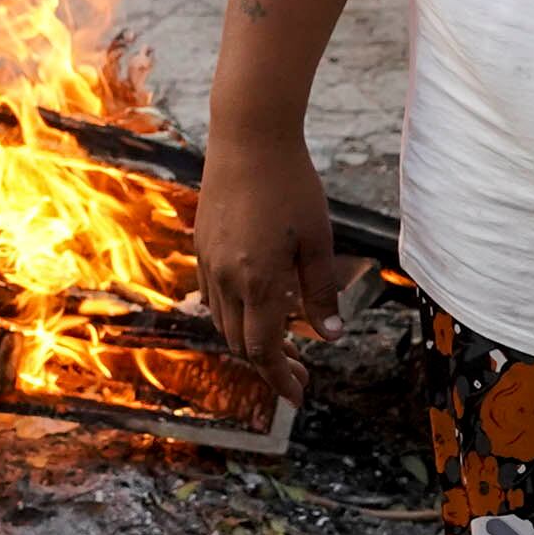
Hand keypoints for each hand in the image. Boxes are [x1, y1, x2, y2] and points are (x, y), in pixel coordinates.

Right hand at [191, 123, 353, 383]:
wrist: (248, 136)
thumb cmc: (292, 184)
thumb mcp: (318, 241)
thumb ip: (321, 293)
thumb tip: (331, 337)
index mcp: (258, 281)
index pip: (264, 351)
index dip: (280, 380)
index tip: (298, 398)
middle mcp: (226, 278)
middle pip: (240, 343)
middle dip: (269, 365)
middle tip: (301, 373)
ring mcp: (209, 262)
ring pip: (223, 322)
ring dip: (249, 340)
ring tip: (282, 342)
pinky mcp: (203, 245)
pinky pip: (213, 296)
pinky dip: (234, 313)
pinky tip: (258, 305)